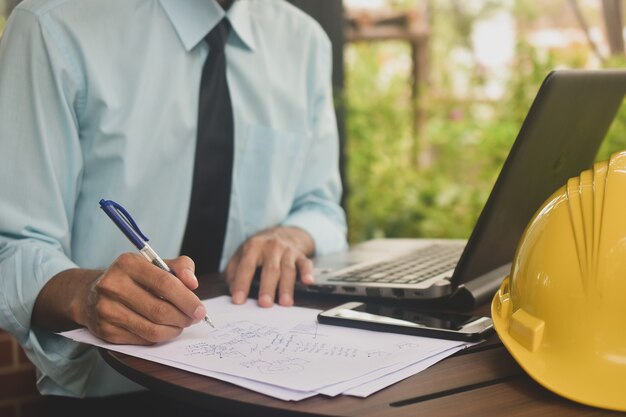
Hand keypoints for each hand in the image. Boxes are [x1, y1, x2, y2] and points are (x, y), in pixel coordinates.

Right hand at [33, 254, 206, 344]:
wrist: (91, 294)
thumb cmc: (133, 278)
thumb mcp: (154, 264)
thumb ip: (180, 267)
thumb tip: (193, 283)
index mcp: (128, 264)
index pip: (165, 283)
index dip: (187, 299)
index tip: (201, 309)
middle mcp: (113, 285)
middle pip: (159, 310)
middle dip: (183, 318)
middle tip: (194, 318)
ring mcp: (106, 310)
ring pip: (152, 329)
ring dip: (174, 330)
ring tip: (181, 324)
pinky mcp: (105, 331)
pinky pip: (142, 340)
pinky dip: (159, 337)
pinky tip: (163, 329)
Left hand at [225, 227, 314, 306]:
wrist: (282, 234)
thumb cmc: (258, 250)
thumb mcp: (241, 255)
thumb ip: (233, 272)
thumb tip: (232, 290)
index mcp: (254, 246)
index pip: (246, 266)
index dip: (242, 284)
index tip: (238, 300)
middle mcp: (272, 246)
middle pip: (270, 269)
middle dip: (267, 287)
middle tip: (264, 304)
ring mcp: (288, 251)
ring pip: (288, 270)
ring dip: (286, 287)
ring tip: (285, 303)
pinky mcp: (301, 256)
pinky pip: (305, 264)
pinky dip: (308, 273)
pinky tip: (308, 281)